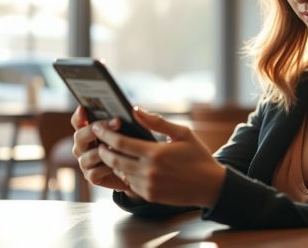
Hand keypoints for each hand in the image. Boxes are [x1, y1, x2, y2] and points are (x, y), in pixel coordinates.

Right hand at [70, 107, 134, 194]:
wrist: (138, 172)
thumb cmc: (133, 148)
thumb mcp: (133, 132)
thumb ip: (132, 121)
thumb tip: (135, 111)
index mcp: (89, 132)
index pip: (78, 122)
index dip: (78, 116)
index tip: (83, 108)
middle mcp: (83, 146)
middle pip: (79, 136)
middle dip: (95, 129)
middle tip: (117, 122)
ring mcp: (85, 162)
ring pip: (87, 155)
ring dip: (104, 151)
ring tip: (119, 147)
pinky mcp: (92, 177)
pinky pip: (94, 172)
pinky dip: (106, 168)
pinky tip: (118, 166)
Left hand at [90, 109, 226, 207]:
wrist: (210, 186)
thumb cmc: (198, 156)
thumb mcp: (182, 133)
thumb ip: (157, 122)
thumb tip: (136, 110)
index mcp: (155, 154)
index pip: (121, 143)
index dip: (106, 134)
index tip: (97, 126)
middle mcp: (148, 172)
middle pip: (114, 159)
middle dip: (103, 149)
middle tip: (99, 140)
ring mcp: (147, 186)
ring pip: (120, 172)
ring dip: (113, 162)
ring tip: (111, 151)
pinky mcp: (149, 196)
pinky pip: (129, 183)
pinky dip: (125, 173)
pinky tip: (127, 165)